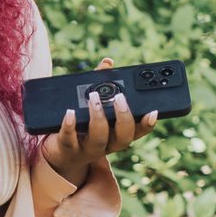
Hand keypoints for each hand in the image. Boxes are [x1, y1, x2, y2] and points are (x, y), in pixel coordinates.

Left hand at [40, 55, 157, 186]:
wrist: (61, 153)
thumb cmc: (83, 126)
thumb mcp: (95, 105)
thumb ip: (101, 84)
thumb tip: (108, 63)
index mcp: (118, 133)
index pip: (138, 130)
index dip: (147, 123)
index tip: (153, 112)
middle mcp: (107, 144)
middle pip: (123, 137)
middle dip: (123, 117)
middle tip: (120, 97)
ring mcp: (88, 148)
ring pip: (99, 137)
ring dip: (98, 117)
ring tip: (94, 97)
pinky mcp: (68, 149)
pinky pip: (69, 139)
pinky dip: (69, 126)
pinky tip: (69, 113)